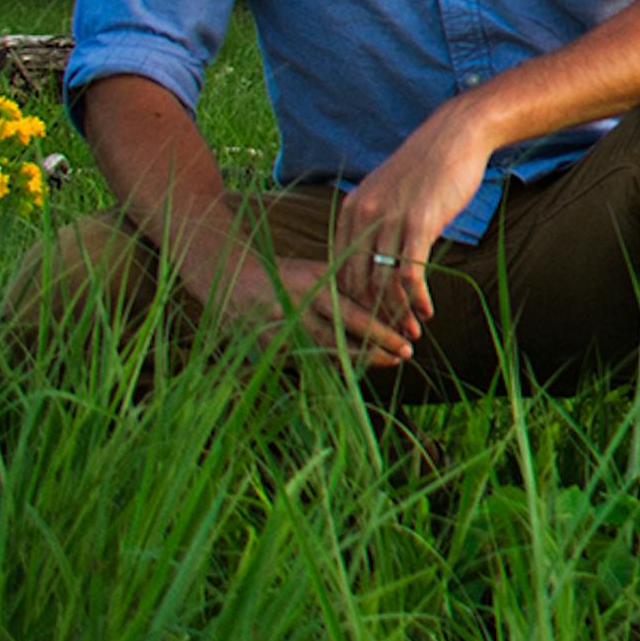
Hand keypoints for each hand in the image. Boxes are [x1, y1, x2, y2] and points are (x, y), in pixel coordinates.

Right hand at [184, 233, 415, 367]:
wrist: (230, 278)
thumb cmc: (286, 273)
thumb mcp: (317, 271)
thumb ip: (347, 288)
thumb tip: (392, 305)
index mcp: (310, 285)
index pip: (354, 314)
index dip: (382, 331)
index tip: (409, 340)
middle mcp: (294, 309)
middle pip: (341, 340)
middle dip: (376, 350)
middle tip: (405, 356)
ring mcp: (277, 332)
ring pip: (323, 356)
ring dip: (357, 362)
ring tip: (388, 363)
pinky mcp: (265, 350)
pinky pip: (305, 363)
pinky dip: (331, 366)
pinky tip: (355, 368)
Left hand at [333, 100, 494, 335]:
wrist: (456, 135)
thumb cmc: (429, 165)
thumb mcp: (391, 191)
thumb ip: (378, 220)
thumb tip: (378, 253)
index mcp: (351, 210)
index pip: (342, 267)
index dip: (353, 299)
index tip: (368, 319)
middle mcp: (364, 216)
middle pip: (358, 280)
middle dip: (372, 313)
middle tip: (388, 336)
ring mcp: (390, 219)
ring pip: (384, 281)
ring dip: (396, 313)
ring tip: (410, 331)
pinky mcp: (418, 223)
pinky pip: (410, 273)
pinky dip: (417, 299)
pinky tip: (427, 311)